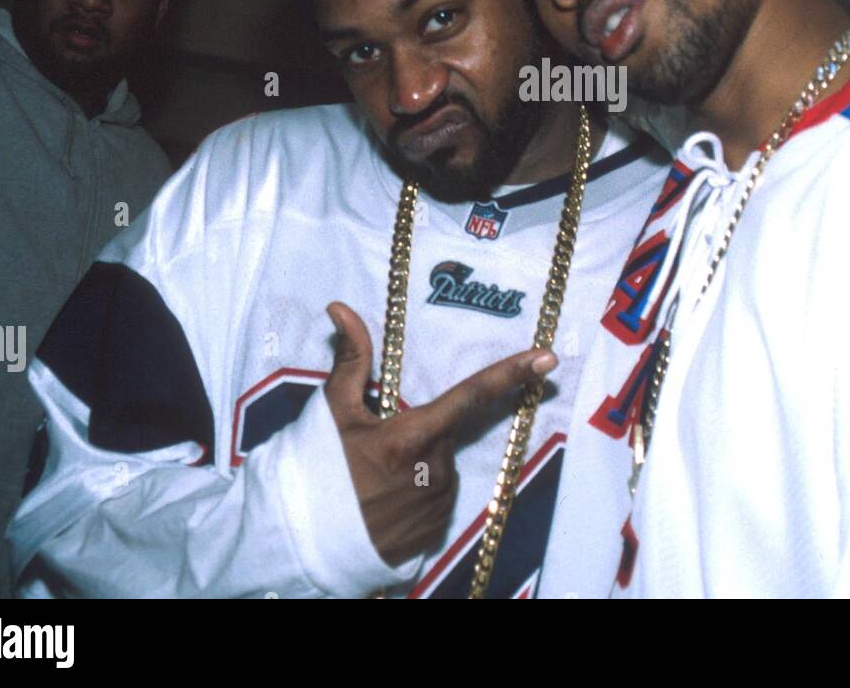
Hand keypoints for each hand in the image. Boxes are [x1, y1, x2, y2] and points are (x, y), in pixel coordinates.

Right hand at [322, 301, 556, 567]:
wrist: (302, 542)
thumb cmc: (317, 470)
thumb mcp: (333, 411)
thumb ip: (351, 358)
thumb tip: (341, 307)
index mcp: (414, 436)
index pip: (473, 394)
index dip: (512, 373)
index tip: (547, 358)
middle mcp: (436, 471)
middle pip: (446, 434)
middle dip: (420, 432)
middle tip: (376, 450)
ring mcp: (438, 506)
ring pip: (442, 467)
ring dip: (419, 465)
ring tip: (376, 480)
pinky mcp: (435, 532)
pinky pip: (437, 500)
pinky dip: (418, 495)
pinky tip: (386, 503)